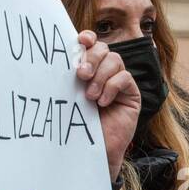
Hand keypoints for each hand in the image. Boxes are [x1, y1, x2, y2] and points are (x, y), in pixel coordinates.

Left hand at [77, 30, 140, 180]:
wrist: (94, 151)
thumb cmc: (78, 124)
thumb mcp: (70, 97)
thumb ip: (69, 78)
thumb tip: (57, 58)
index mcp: (88, 69)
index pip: (90, 44)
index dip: (87, 38)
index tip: (79, 42)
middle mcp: (104, 72)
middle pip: (103, 48)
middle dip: (92, 58)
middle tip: (80, 75)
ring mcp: (119, 82)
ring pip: (115, 60)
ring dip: (100, 76)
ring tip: (90, 96)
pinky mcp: (131, 94)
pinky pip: (124, 78)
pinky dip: (112, 87)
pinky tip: (103, 103)